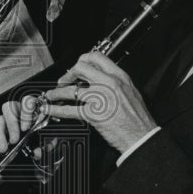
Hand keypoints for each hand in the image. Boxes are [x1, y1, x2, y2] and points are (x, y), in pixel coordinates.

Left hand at [42, 52, 156, 152]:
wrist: (141, 136)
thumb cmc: (138, 118)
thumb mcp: (131, 92)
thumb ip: (115, 83)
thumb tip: (99, 79)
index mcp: (119, 77)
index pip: (97, 58)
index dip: (82, 60)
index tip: (77, 66)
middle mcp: (109, 84)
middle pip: (81, 68)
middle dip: (68, 73)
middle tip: (64, 80)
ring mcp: (100, 98)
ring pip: (71, 89)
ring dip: (57, 92)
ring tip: (51, 95)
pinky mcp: (93, 114)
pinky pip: (70, 109)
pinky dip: (56, 109)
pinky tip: (50, 108)